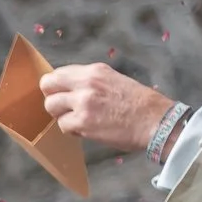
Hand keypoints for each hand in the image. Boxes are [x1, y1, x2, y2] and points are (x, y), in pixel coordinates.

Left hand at [38, 63, 179, 152]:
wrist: (154, 121)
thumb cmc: (139, 103)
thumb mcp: (114, 80)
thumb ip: (90, 82)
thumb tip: (69, 88)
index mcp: (94, 71)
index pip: (58, 73)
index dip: (56, 86)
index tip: (61, 93)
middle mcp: (86, 83)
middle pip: (47, 86)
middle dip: (54, 99)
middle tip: (65, 108)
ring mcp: (83, 102)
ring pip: (52, 107)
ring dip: (62, 115)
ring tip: (78, 119)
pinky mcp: (83, 121)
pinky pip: (63, 125)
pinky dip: (72, 130)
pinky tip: (87, 129)